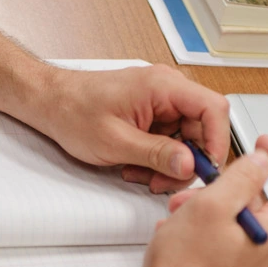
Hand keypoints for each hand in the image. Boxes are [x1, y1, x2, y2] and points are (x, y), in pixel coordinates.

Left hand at [33, 64, 230, 192]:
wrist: (50, 102)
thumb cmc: (73, 111)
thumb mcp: (116, 141)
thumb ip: (157, 154)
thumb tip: (190, 164)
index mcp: (163, 86)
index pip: (213, 109)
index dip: (217, 141)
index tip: (207, 168)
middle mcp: (166, 89)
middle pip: (202, 128)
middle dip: (186, 160)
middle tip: (164, 180)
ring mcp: (159, 100)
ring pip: (185, 138)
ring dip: (168, 162)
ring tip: (140, 172)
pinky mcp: (151, 112)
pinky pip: (169, 139)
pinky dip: (156, 157)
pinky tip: (135, 164)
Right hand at [132, 135, 267, 266]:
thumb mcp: (211, 205)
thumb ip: (242, 176)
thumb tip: (261, 162)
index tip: (262, 144)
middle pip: (265, 202)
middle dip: (231, 187)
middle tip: (203, 184)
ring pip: (247, 222)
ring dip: (217, 208)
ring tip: (184, 212)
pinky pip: (237, 243)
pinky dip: (215, 229)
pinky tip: (187, 231)